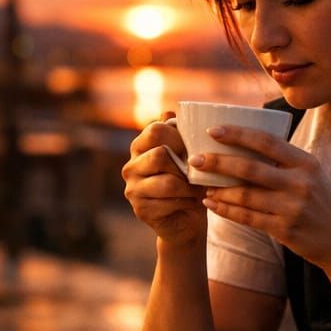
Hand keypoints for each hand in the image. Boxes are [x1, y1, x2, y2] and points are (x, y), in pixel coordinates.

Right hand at [122, 112, 207, 246]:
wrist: (186, 219)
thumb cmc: (188, 182)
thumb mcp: (186, 155)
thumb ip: (179, 134)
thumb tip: (169, 111)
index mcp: (140, 147)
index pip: (155, 130)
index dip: (179, 136)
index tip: (195, 147)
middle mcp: (131, 166)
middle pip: (159, 155)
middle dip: (185, 164)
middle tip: (198, 171)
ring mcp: (133, 189)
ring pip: (168, 182)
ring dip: (189, 186)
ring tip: (199, 188)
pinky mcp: (140, 210)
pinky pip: (169, 202)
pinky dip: (186, 201)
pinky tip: (192, 202)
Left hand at [194, 124, 330, 271]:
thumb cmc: (325, 205)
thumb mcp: (314, 175)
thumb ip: (287, 161)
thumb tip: (248, 142)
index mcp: (306, 162)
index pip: (266, 142)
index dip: (237, 134)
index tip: (213, 131)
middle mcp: (300, 183)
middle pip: (249, 168)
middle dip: (218, 162)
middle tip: (196, 160)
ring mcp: (292, 207)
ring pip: (245, 195)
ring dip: (219, 189)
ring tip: (202, 184)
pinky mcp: (285, 230)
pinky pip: (248, 217)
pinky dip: (227, 210)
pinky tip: (212, 203)